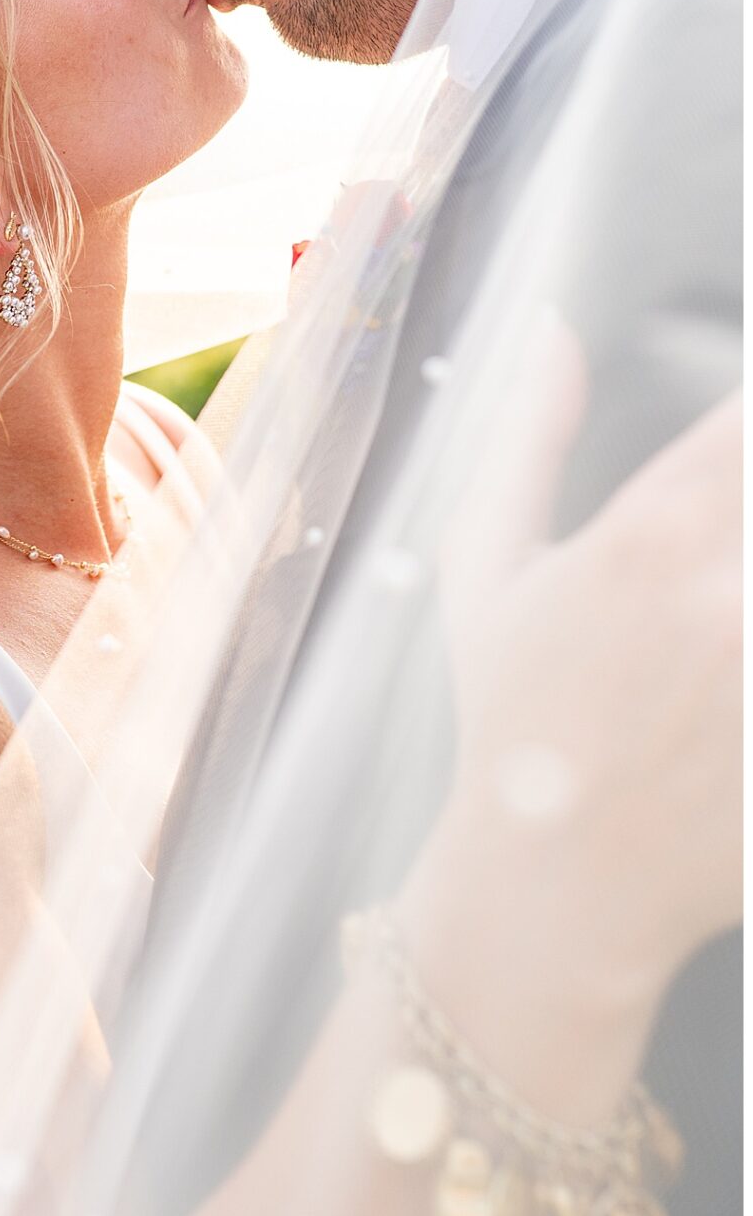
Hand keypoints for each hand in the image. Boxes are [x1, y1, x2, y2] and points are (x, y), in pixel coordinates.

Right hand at [439, 318, 741, 1007]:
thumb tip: (552, 329)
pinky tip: (737, 691)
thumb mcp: (489, 566)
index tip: (741, 445)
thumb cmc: (511, 718)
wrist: (552, 886)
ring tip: (722, 625)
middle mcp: (725, 600)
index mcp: (648, 536)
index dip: (749, 423)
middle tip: (719, 571)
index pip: (747, 425)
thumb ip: (528, 436)